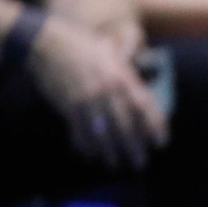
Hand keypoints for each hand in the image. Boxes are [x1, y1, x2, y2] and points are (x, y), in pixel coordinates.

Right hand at [28, 14, 169, 169]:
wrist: (46, 43)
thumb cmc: (82, 46)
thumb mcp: (112, 54)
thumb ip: (128, 75)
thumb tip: (143, 96)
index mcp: (122, 77)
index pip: (145, 107)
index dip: (155, 127)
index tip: (161, 142)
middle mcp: (107, 91)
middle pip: (126, 126)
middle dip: (134, 147)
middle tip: (140, 163)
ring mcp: (87, 100)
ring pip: (103, 134)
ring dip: (110, 151)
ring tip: (114, 163)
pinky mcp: (68, 107)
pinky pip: (80, 132)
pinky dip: (85, 145)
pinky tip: (90, 154)